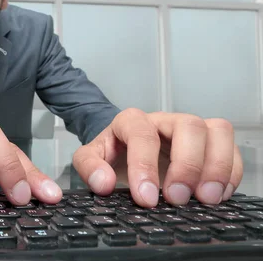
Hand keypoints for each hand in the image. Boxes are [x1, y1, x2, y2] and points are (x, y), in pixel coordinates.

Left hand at [72, 108, 242, 206]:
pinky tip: (218, 195)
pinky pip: (231, 148)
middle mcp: (164, 120)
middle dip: (186, 165)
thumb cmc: (111, 153)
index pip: (142, 133)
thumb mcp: (89, 158)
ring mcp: (190, 129)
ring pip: (216, 131)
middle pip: (188, 126)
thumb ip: (90, 167)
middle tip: (177, 199)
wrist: (123, 149)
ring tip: (205, 199)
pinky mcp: (210, 142)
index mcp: (131, 120)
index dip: (145, 165)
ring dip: (216, 167)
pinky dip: (230, 172)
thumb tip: (103, 183)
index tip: (145, 198)